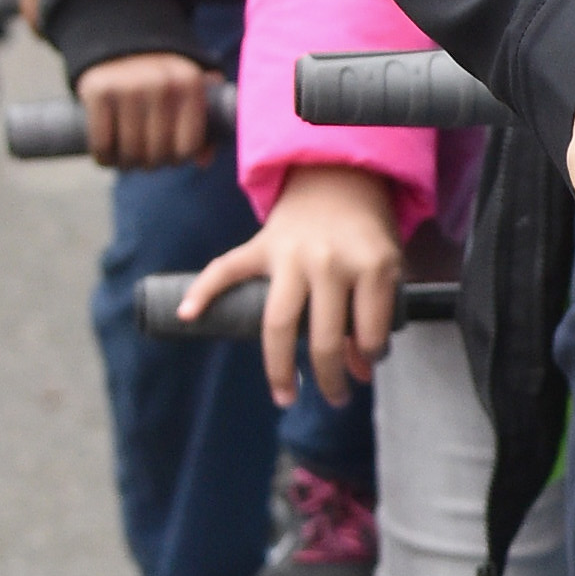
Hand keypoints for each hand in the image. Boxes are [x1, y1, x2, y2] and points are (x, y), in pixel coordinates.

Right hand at [77, 47, 220, 172]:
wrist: (122, 41)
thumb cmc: (163, 76)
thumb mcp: (191, 87)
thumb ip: (207, 120)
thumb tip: (203, 161)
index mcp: (190, 83)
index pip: (188, 147)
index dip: (177, 159)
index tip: (169, 157)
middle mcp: (162, 83)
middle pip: (157, 153)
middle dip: (151, 164)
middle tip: (144, 159)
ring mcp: (128, 86)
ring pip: (130, 152)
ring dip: (127, 165)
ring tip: (127, 160)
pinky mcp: (98, 90)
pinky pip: (102, 143)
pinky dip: (103, 158)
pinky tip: (106, 156)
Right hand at [181, 162, 406, 405]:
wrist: (339, 176)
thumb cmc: (365, 233)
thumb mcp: (386, 267)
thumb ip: (375, 314)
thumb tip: (359, 370)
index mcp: (371, 265)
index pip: (371, 330)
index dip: (371, 356)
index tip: (366, 368)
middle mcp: (330, 261)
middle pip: (323, 337)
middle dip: (330, 377)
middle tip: (335, 399)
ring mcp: (291, 255)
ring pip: (279, 323)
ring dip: (281, 369)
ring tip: (286, 397)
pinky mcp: (260, 246)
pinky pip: (227, 269)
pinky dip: (204, 291)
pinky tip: (188, 315)